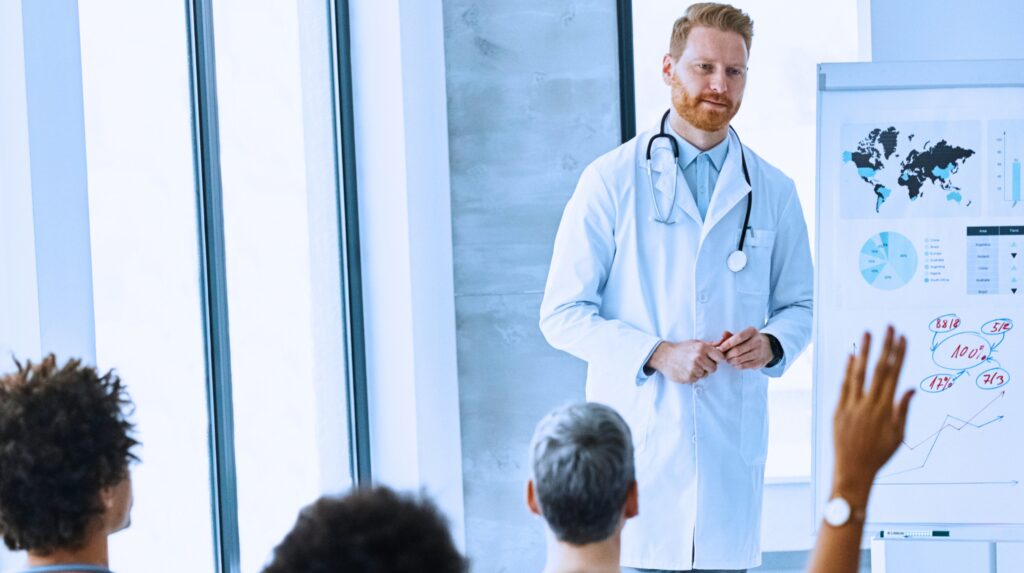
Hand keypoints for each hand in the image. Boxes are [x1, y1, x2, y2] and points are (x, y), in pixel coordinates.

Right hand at [646, 339, 725, 383]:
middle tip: (700, 363)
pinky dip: (693, 376)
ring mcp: (693, 368)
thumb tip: (723, 343)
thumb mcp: (695, 343)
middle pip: (714, 368)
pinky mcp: (689, 377)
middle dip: (708, 367)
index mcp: (702, 348)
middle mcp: (698, 358)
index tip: (713, 359)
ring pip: (705, 375)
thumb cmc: (681, 349)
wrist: (664, 356)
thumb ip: (710, 344)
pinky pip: (697, 379)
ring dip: (700, 372)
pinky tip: (686, 370)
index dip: (717, 359)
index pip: (720, 357)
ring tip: (691, 366)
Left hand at [717, 327, 772, 369]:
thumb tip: (723, 334)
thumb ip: (732, 335)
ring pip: (739, 359)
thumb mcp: (743, 334)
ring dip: (730, 361)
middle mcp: (757, 341)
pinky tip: (734, 363)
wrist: (768, 348)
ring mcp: (759, 353)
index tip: (720, 348)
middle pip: (737, 350)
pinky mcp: (759, 362)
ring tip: (728, 359)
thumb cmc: (751, 340)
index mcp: (752, 332)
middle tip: (723, 355)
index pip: (738, 337)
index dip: (727, 343)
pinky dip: (736, 366)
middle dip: (727, 354)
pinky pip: (743, 366)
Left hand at [832, 326, 913, 502]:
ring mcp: (851, 406)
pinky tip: (851, 356)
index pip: (894, 376)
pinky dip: (847, 370)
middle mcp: (868, 405)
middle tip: (889, 326)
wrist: (853, 472)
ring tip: (867, 333)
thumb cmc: (879, 455)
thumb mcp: (898, 436)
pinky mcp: (838, 410)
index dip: (899, 355)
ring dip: (864, 352)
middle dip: (885, 346)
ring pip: (858, 374)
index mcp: (885, 410)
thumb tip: (911, 388)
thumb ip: (903, 410)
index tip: (903, 338)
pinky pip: (843, 386)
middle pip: (879, 370)